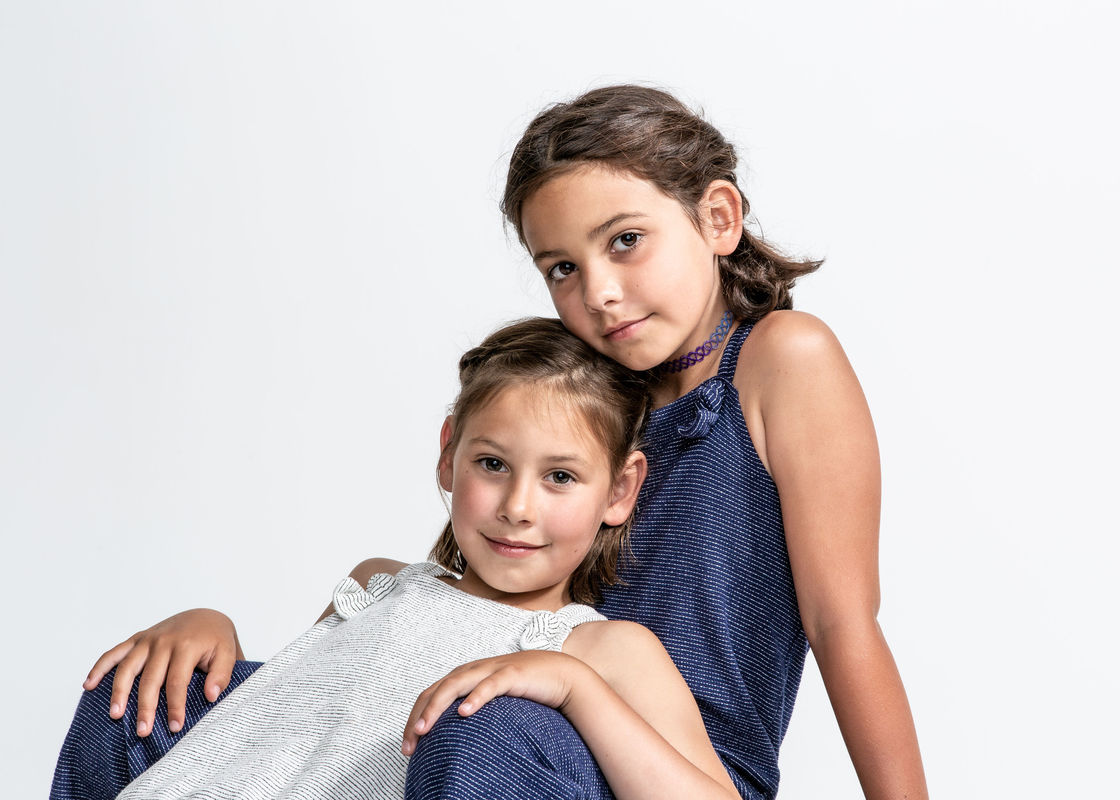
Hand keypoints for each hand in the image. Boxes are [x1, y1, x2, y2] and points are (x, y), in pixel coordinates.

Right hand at [83, 608, 242, 737]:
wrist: (205, 616)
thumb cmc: (216, 640)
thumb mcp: (228, 653)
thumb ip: (222, 674)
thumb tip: (211, 695)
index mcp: (186, 645)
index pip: (177, 681)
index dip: (175, 706)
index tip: (174, 727)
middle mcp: (163, 641)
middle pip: (150, 679)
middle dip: (145, 707)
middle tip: (143, 731)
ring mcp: (147, 639)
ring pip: (127, 667)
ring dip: (119, 691)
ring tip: (115, 715)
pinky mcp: (137, 639)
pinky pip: (114, 652)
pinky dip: (100, 667)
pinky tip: (88, 685)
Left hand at [401, 650, 589, 755]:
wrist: (559, 674)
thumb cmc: (524, 690)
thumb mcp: (491, 701)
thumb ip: (472, 710)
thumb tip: (452, 739)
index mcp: (465, 676)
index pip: (430, 695)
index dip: (415, 718)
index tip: (409, 747)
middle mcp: (473, 670)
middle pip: (436, 691)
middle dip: (419, 717)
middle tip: (411, 744)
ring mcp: (491, 670)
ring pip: (455, 685)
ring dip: (437, 707)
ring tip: (425, 729)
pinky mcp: (511, 674)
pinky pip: (489, 685)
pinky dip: (475, 697)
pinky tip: (465, 713)